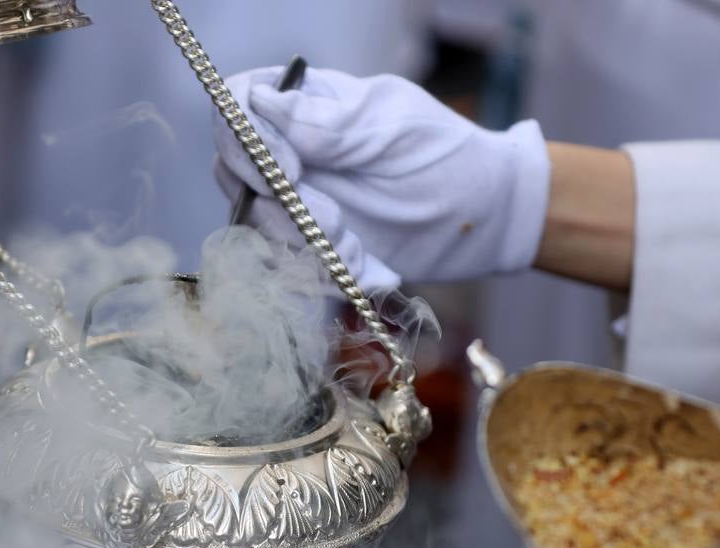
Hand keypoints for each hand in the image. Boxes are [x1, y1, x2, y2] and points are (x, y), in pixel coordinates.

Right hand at [213, 66, 550, 288]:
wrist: (484, 218)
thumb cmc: (446, 157)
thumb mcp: (391, 130)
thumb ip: (327, 124)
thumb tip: (258, 103)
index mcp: (308, 103)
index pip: (239, 104)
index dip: (246, 140)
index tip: (291, 172)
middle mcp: (291, 149)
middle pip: (235, 170)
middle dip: (279, 205)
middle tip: (334, 221)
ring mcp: (298, 199)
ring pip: (256, 223)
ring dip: (304, 244)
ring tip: (356, 246)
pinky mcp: (311, 244)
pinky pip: (286, 263)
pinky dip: (321, 272)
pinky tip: (364, 266)